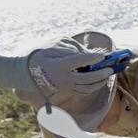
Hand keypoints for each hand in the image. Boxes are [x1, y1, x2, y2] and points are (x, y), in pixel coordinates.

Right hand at [0, 38, 114, 96]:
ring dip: (100, 82)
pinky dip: (94, 87)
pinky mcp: (67, 90)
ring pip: (87, 88)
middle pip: (87, 78)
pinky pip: (83, 91)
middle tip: (110, 68)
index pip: (79, 62)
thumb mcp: (54, 45)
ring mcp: (65, 86)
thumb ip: (71, 48)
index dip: (92, 58)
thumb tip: (88, 54)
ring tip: (107, 75)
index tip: (102, 55)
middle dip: (101, 73)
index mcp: (58, 65)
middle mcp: (63, 78)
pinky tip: (100, 81)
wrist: (26, 71)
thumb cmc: (41, 54)